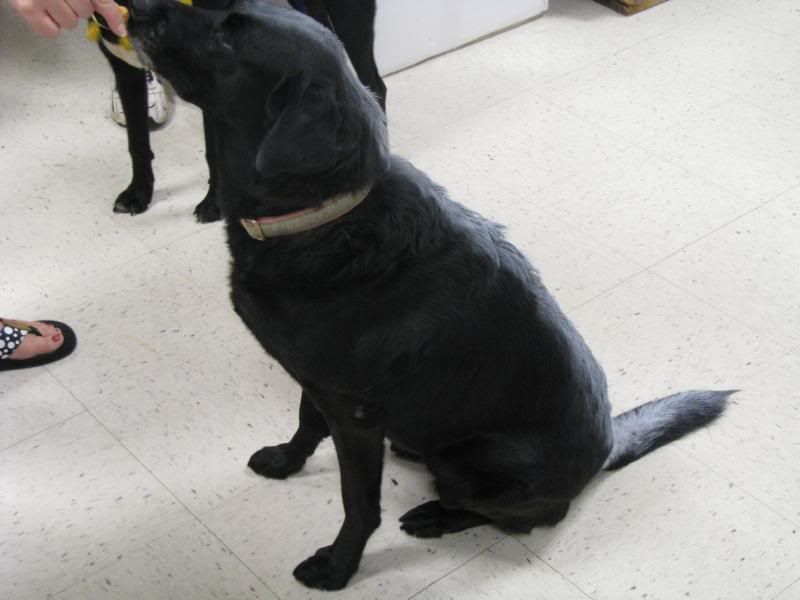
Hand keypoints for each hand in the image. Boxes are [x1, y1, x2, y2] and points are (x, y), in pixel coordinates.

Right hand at [8, 0, 125, 37]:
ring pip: (70, 24)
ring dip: (63, 15)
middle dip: (78, 6)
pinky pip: (51, 32)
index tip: (120, 30)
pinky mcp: (26, 8)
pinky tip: (42, 10)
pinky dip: (50, 25)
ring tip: (50, 0)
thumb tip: (119, 26)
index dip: (113, 16)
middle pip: (85, 12)